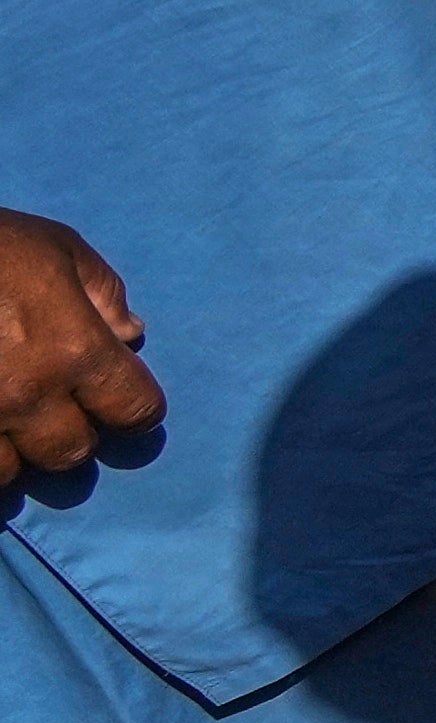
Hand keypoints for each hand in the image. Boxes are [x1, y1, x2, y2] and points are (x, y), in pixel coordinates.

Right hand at [0, 209, 156, 482]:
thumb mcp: (58, 249)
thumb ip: (102, 294)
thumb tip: (130, 335)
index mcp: (74, 350)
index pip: (135, 409)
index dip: (135, 406)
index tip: (120, 399)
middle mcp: (28, 396)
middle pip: (72, 452)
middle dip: (69, 431)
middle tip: (52, 405)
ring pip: (10, 473)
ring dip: (12, 451)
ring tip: (3, 417)